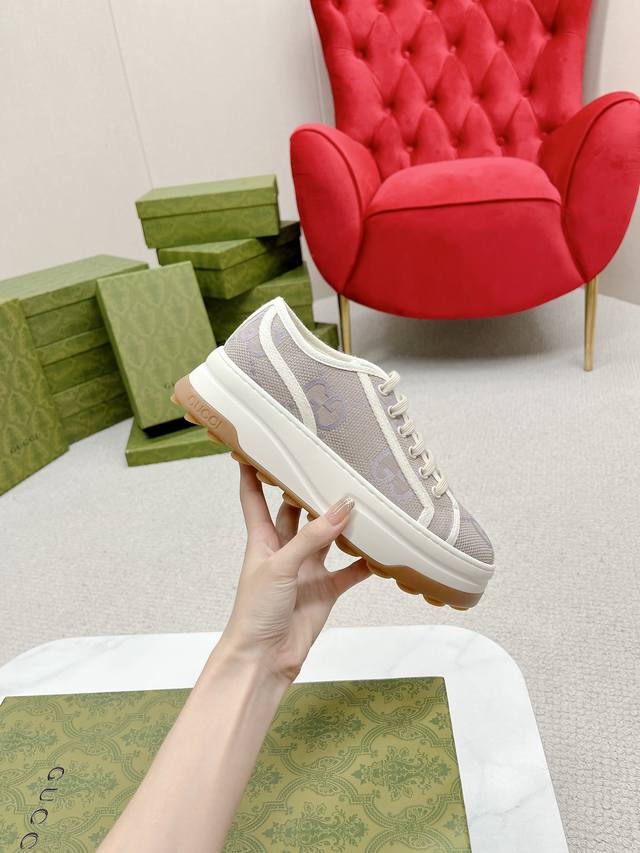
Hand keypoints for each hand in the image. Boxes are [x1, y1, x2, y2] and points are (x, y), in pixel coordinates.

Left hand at [219, 463, 369, 682]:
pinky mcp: (325, 591)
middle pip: (296, 511)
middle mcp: (284, 550)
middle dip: (309, 490)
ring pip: (327, 537)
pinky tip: (381, 548)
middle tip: (329, 464)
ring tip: (363, 498)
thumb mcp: (280, 566)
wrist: (264, 658)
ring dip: (342, 522)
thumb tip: (343, 507)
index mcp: (262, 540)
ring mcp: (306, 570)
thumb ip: (312, 537)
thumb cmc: (256, 611)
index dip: (251, 472)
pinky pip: (349, 571)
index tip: (254, 444)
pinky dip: (365, 561)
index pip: (254, 497)